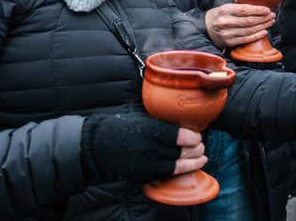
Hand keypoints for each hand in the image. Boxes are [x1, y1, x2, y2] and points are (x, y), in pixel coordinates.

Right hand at [81, 112, 206, 183]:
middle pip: (179, 152)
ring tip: (201, 159)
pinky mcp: (142, 176)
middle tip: (201, 146)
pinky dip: (177, 171)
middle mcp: (148, 149)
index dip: (192, 137)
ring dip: (191, 163)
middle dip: (195, 150)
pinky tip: (185, 167)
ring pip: (175, 167)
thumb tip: (182, 123)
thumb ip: (159, 123)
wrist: (93, 148)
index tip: (197, 136)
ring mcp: (145, 165)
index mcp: (147, 131)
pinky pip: (164, 175)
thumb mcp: (139, 119)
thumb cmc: (116, 128)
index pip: (177, 135)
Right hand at [205, 3, 274, 48]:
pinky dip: (257, 36)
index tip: (267, 9)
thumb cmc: (218, 16)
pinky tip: (264, 31)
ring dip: (262, 26)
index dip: (258, 10)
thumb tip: (259, 8)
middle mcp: (225, 22)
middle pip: (249, 21)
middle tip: (271, 15)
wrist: (205, 28)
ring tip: (269, 22)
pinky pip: (246, 39)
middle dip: (263, 18)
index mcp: (225, 10)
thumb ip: (240, 8)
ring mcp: (227, 34)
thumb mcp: (226, 7)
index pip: (245, 10)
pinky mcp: (229, 42)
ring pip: (249, 30)